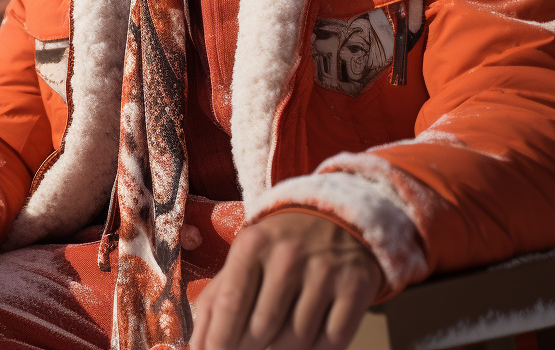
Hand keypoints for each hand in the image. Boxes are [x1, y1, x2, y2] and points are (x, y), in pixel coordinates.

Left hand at [192, 212, 382, 349]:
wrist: (336, 218)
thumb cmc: (278, 247)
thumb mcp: (243, 259)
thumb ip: (216, 300)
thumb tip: (197, 347)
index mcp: (253, 245)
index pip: (230, 304)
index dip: (218, 340)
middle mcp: (289, 256)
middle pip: (262, 328)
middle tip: (246, 348)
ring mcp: (326, 271)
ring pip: (296, 340)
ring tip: (274, 341)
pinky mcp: (357, 288)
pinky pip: (332, 342)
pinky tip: (305, 342)